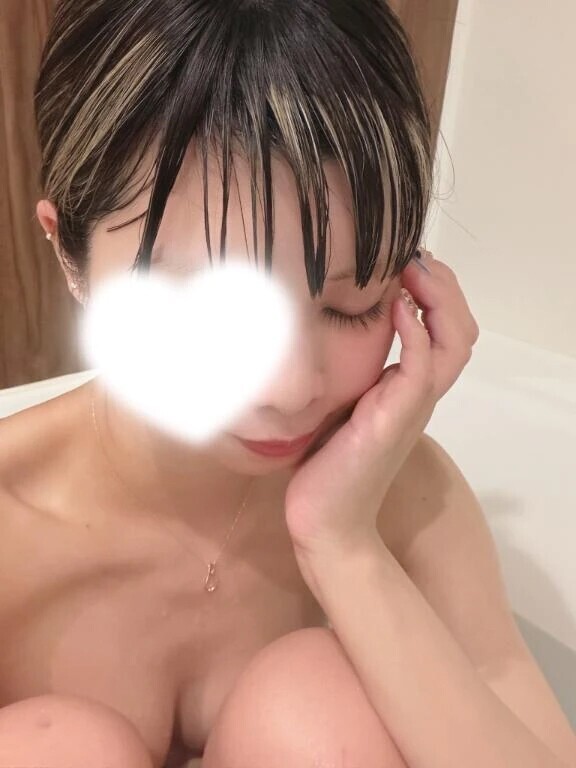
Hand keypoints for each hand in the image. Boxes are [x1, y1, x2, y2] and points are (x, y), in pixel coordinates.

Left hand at [284, 251, 479, 557]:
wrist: (324, 517)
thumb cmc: (324, 462)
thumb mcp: (337, 403)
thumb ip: (346, 369)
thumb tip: (320, 326)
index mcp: (408, 388)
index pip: (446, 331)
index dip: (436, 293)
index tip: (406, 263)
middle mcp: (419, 393)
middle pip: (462, 330)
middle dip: (445, 287)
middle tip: (416, 259)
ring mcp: (412, 405)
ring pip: (455, 342)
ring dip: (439, 298)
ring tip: (413, 272)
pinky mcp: (395, 417)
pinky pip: (423, 365)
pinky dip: (417, 330)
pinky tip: (395, 306)